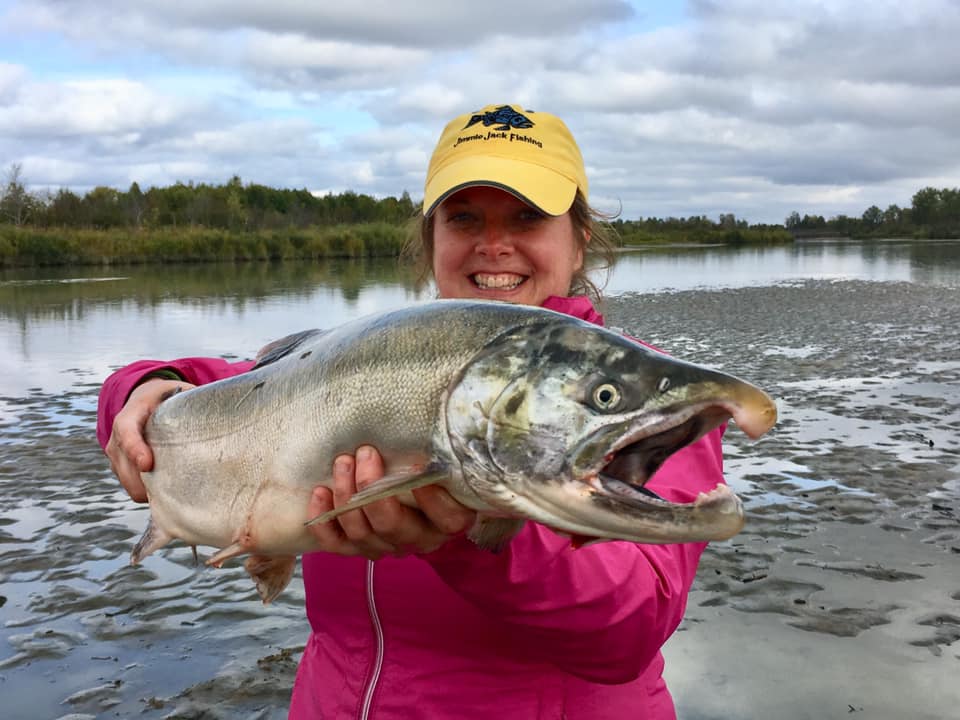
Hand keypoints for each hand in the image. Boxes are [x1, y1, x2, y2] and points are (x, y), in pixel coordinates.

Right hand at [106, 378, 195, 502]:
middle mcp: (118, 436)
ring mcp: (117, 456)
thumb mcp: (178, 392)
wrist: (145, 401)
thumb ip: (192, 401)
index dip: (134, 449)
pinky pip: (133, 488)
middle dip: (147, 480)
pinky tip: (171, 489)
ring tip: (178, 490)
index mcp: (131, 413)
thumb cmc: (165, 398)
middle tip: (178, 488)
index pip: (126, 431)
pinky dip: (150, 492)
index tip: (148, 464)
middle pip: (125, 465)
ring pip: (129, 482)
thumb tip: (220, 415)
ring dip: (150, 489)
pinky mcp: (121, 469)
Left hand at [306, 445, 476, 559]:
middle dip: (373, 488)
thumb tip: (431, 433)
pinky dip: (324, 521)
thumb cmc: (429, 470)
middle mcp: (417, 539)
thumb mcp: (444, 462)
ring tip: (342, 462)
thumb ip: (441, 454)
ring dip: (347, 496)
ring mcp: (385, 546)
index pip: (447, 518)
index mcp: (447, 521)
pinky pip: (336, 543)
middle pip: (392, 526)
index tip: (417, 466)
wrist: (410, 491)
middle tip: (366, 453)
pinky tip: (320, 493)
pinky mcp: (357, 548)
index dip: (432, 498)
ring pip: (361, 533)